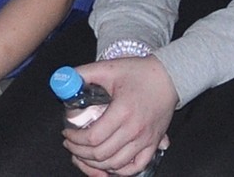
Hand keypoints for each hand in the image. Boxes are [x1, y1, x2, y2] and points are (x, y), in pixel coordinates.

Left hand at [63, 57, 174, 176]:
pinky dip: (119, 170)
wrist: (170, 76)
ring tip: (84, 154)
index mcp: (122, 111)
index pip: (93, 137)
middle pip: (101, 154)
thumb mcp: (109, 68)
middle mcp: (134, 129)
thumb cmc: (140, 71)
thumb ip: (84, 73)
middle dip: (80, 152)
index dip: (75, 139)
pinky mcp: (153, 144)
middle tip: (71, 144)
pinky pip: (135, 166)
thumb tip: (63, 79)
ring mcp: (145, 140)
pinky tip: (108, 163)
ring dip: (95, 163)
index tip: (67, 133)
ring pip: (115, 164)